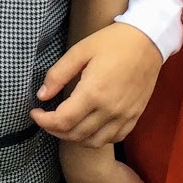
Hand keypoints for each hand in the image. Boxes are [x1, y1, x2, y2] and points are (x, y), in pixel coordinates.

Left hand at [30, 21, 161, 145]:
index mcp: (93, 92)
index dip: (44, 121)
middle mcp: (109, 109)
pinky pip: (114, 138)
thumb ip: (58, 75)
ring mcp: (124, 115)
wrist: (148, 40)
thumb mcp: (79, 51)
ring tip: (65, 124)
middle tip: (46, 118)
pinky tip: (88, 127)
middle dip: (55, 130)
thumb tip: (42, 96)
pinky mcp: (135, 116)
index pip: (62, 121)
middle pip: (75, 135)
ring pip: (94, 142)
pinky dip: (97, 139)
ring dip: (75, 138)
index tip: (35, 113)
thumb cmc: (112, 42)